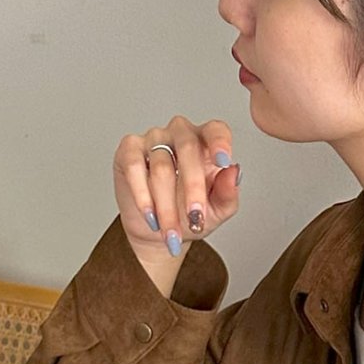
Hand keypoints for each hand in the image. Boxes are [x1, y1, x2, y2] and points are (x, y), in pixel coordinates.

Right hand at [114, 116, 241, 261]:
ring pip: (161, 166)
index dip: (220, 142)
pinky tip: (150, 216)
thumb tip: (234, 172)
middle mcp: (180, 134)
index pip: (216, 130)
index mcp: (206, 143)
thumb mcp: (216, 211)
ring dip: (166, 207)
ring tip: (170, 233)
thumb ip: (228, 194)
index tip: (223, 162)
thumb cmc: (188, 215)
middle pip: (188, 148)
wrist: (156, 231)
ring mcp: (153, 138)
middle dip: (192, 189)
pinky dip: (142, 195)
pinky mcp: (129, 150)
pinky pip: (134, 167)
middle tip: (194, 220)